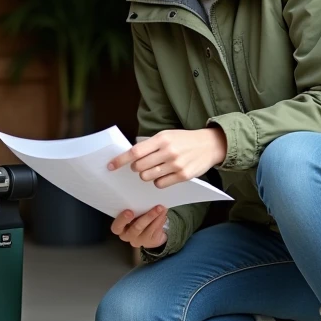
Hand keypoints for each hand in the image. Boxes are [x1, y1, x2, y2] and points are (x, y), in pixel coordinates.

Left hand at [107, 128, 226, 187]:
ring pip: (147, 177)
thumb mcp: (167, 135)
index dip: (120, 160)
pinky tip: (165, 175)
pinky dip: (158, 181)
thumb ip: (150, 145)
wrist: (209, 145)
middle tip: (142, 165)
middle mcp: (168, 151)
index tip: (110, 166)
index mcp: (162, 139)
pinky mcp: (183, 176)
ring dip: (147, 175)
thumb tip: (131, 156)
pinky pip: (160, 184)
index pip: (135, 152)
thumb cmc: (184, 140)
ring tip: (155, 169)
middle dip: (136, 168)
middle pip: (139, 167)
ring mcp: (176, 165)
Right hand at [111, 205, 167, 248]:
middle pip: (136, 228)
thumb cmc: (136, 218)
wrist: (147, 231)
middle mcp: (128, 236)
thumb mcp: (132, 213)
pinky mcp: (151, 242)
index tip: (129, 211)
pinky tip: (163, 214)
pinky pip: (157, 231)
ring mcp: (140, 241)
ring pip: (149, 229)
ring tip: (162, 208)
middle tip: (157, 207)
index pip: (117, 227)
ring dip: (157, 217)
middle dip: (148, 217)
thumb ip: (133, 207)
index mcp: (119, 229)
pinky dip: (161, 220)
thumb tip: (141, 194)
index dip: (122, 220)